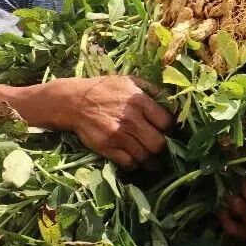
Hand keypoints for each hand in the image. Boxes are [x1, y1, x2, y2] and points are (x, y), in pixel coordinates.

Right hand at [49, 76, 173, 168]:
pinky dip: (134, 165)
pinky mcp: (106, 147)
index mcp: (139, 100)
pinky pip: (128, 163)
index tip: (168, 132)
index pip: (167, 122)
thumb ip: (152, 90)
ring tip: (153, 161)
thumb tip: (173, 102)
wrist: (72, 101)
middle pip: (159, 143)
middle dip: (163, 148)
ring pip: (145, 156)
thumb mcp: (129, 81)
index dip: (171, 129)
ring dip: (151, 161)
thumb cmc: (104, 89)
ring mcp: (118, 135)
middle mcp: (131, 119)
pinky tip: (135, 160)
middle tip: (161, 148)